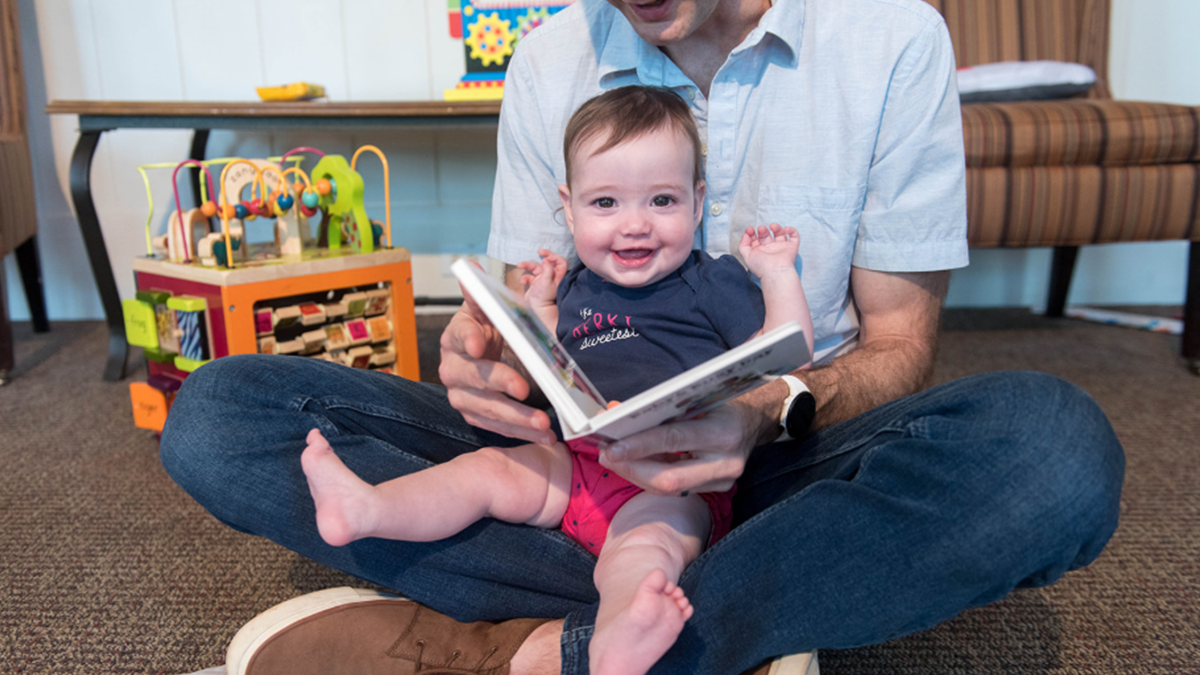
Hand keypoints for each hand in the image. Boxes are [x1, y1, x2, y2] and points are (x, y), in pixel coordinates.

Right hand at [438, 280, 556, 444]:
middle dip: (499, 383)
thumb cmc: (498, 330)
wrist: (496, 353)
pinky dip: (520, 432)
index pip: (458, 334)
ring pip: (484, 408)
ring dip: (516, 417)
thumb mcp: (496, 309)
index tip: (478, 344)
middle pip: (471, 376)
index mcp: (456, 335)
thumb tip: (468, 267)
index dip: (467, 338)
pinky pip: (495, 427)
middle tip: (524, 387)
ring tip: (543, 422)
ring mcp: (461, 394)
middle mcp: (453, 366)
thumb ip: (483, 292)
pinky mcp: (475, 415)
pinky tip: (542, 434)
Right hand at [516, 249, 567, 307]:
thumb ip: (547, 270)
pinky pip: (529, 276)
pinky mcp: (534, 283)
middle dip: (542, 256)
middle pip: (547, 262)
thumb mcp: (547, 281)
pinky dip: (524, 277)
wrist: (537, 309)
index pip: (560, 262)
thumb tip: (546, 260)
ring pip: (535, 267)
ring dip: (527, 265)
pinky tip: (523, 282)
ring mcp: (542, 279)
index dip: (554, 256)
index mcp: (557, 275)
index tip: (545, 254)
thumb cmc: (545, 296)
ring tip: (519, 264)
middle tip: (539, 250)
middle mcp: (550, 276)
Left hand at [596, 401, 761, 495]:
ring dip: (636, 474)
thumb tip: (615, 410)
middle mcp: (726, 462)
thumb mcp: (695, 398)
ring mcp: (723, 481)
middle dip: (632, 468)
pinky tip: (634, 465)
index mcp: (723, 432)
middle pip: (669, 478)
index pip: (674, 440)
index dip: (638, 445)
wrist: (754, 421)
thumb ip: (659, 408)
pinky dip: (651, 477)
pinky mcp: (717, 489)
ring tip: (614, 459)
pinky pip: (676, 490)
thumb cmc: (720, 403)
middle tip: (606, 455)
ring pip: (669, 488)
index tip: (610, 447)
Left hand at [739, 224, 799, 279]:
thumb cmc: (761, 266)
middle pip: (766, 235)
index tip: (750, 229)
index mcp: (760, 251)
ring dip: (777, 227)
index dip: (752, 233)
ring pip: (780, 234)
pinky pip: (794, 237)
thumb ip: (743, 245)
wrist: (775, 272)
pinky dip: (792, 230)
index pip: (756, 239)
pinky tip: (785, 229)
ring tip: (773, 226)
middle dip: (763, 230)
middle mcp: (770, 249)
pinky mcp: (792, 247)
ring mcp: (781, 247)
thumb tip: (746, 234)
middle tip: (761, 229)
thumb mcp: (747, 256)